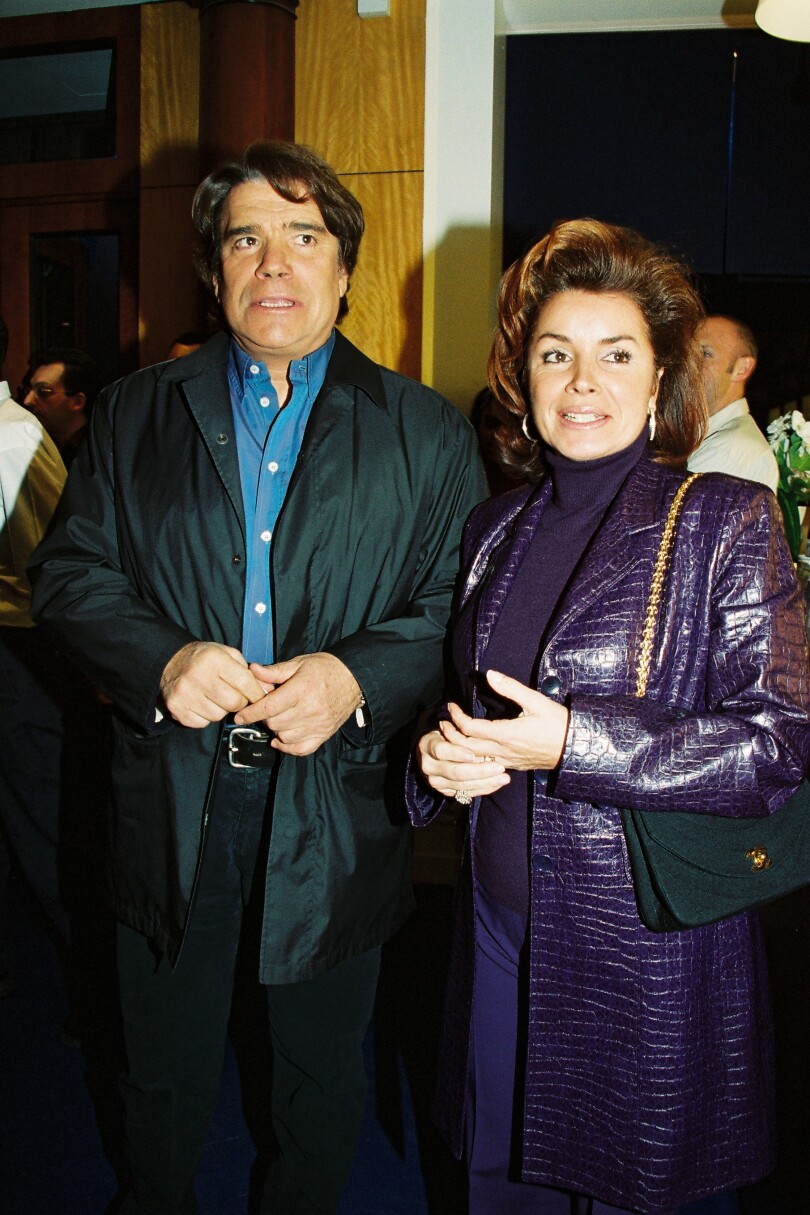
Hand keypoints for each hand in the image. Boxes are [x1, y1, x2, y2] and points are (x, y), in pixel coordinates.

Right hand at [160, 641, 266, 728]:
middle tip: (235, 696)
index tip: (259, 696)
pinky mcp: (177, 709)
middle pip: (233, 703)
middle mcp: (197, 676)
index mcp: (213, 660)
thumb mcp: (227, 654)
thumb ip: (248, 672)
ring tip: (215, 697)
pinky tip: (202, 704)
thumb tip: (267, 691)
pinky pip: (202, 723)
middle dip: (240, 702)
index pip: (244, 683)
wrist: (170, 662)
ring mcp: (184, 695)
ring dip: (222, 710)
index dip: (256, 693)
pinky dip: (206, 717)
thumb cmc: (205, 659)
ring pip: (218, 715)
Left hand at [233, 652, 363, 755]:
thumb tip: (252, 670)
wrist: (354, 679)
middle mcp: (310, 710)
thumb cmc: (324, 669)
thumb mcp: (299, 663)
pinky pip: (300, 749)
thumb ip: (274, 671)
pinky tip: (281, 738)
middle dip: (265, 717)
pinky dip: (287, 747)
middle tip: (265, 709)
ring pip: (285, 736)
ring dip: (276, 730)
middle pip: (275, 723)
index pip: (269, 707)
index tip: (239, 716)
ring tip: (278, 718)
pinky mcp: (324, 734)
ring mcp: (318, 725)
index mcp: (301, 690)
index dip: (251, 713)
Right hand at [417, 727, 508, 800]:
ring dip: (485, 782)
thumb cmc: (447, 732)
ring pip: (462, 786)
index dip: (456, 753)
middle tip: (499, 767)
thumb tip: (455, 707)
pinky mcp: (445, 791)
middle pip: (455, 772)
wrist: (435, 751)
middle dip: (479, 771)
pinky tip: (497, 783)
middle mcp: (428, 766)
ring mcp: (436, 781)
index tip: (473, 754)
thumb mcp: (447, 724)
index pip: (441, 750)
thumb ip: (456, 720)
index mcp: (427, 745)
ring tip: (504, 777)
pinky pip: (466, 793)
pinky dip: (483, 789)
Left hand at [441, 670, 568, 771]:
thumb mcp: (535, 701)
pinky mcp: (513, 766)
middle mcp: (502, 751)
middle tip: (443, 722)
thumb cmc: (558, 723)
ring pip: (474, 759)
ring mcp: (507, 761)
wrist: (576, 749)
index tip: (451, 706)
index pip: (469, 728)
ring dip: (459, 748)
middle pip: (465, 748)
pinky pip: (486, 765)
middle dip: (450, 735)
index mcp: (505, 734)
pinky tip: (472, 749)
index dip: (456, 717)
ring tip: (452, 735)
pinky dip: (473, 757)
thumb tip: (489, 674)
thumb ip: (510, 688)